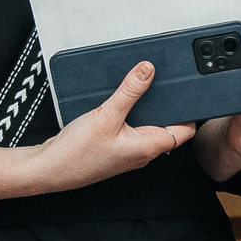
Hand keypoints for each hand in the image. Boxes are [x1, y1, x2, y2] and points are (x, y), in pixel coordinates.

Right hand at [33, 62, 193, 190]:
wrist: (49, 169)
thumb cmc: (77, 154)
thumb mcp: (106, 115)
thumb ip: (129, 91)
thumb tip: (148, 70)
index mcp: (149, 146)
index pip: (185, 129)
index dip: (190, 109)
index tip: (191, 90)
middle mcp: (142, 150)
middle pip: (167, 123)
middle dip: (167, 103)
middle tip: (166, 80)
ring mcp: (128, 149)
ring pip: (147, 123)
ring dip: (146, 105)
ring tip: (143, 83)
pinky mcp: (114, 144)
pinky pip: (130, 125)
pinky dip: (129, 110)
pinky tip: (120, 97)